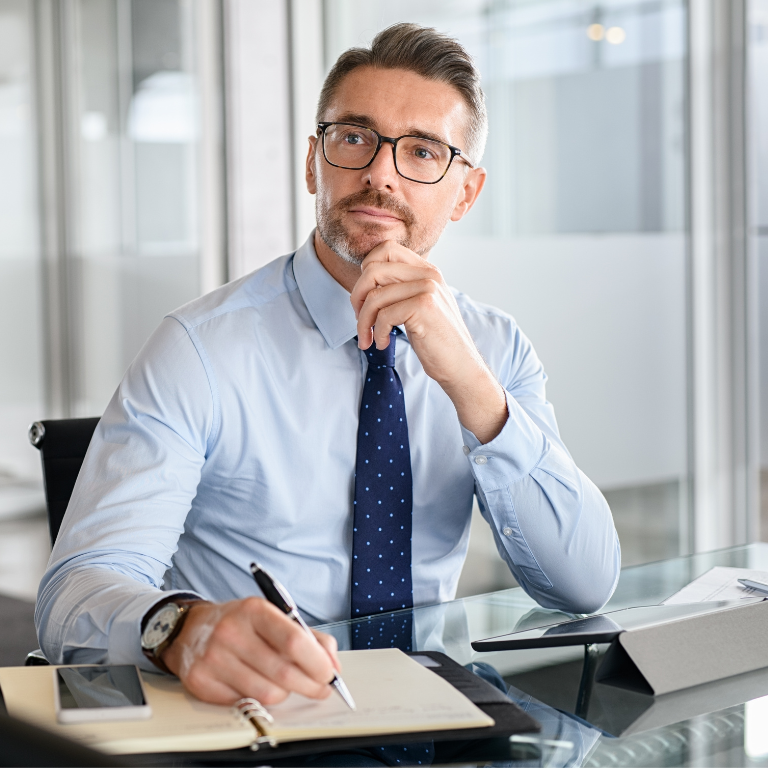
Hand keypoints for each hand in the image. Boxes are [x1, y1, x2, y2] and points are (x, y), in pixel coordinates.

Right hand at [161, 599, 339, 705]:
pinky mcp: (201, 682)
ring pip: (267, 694)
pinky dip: (258, 699)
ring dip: (285, 693)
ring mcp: (214, 658)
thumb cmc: (242, 623)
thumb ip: (310, 638)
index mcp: (255, 610)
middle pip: (284, 673)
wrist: (191, 628)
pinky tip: (255, 683)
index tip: (329, 674)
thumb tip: (332, 665)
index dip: (317, 663)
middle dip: (310, 685)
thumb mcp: (275, 616)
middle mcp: (232, 632)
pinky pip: (245, 703)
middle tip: (320, 688)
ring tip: (283, 682)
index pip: (294, 641)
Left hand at [349, 241, 507, 443]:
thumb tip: (364, 282)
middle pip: (373, 270)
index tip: (365, 297)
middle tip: (360, 320)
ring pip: (374, 296)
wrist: (461, 366)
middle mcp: (428, 274)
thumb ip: (400, 288)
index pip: (385, 249)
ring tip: (368, 338)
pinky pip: (384, 315)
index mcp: (427, 270)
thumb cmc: (436, 340)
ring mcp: (427, 288)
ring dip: (363, 322)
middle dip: (357, 297)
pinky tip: (383, 344)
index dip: (366, 270)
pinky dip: (378, 333)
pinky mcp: (424, 306)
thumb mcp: (419, 306)